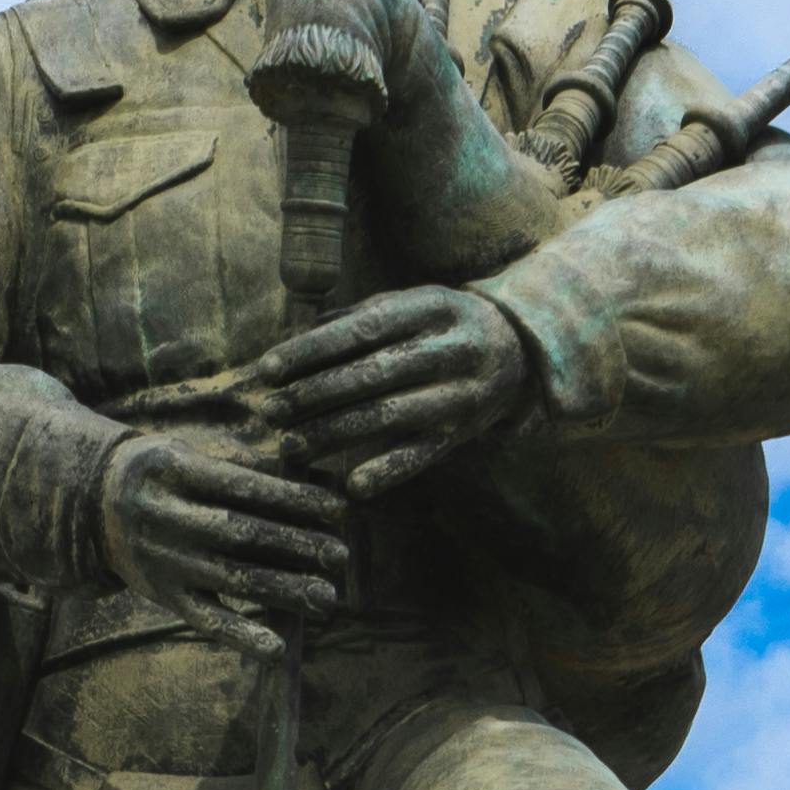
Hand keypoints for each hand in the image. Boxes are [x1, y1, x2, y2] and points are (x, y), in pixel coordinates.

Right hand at [97, 422, 350, 639]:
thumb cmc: (159, 472)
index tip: (338, 510)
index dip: (294, 499)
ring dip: (284, 590)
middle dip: (297, 546)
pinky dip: (242, 636)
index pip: (245, 486)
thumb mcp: (185, 451)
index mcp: (173, 469)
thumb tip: (304, 479)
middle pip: (242, 534)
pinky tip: (278, 648)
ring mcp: (163, 560)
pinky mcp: (162, 595)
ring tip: (328, 598)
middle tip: (342, 556)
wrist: (91, 503)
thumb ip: (236, 464)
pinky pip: (205, 620)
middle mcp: (165, 515)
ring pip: (232, 579)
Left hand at [261, 284, 530, 503]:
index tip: (267, 369)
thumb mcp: (412, 303)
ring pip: (390, 416)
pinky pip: (421, 455)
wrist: (521, 349)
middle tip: (270, 412)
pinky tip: (352, 485)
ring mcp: (460, 394)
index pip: (360, 330)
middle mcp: (451, 348)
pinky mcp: (464, 433)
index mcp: (431, 306)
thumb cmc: (444, 324)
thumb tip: (298, 334)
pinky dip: (387, 471)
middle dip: (314, 395)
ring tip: (291, 448)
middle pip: (371, 374)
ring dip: (336, 435)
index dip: (311, 351)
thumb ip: (359, 315)